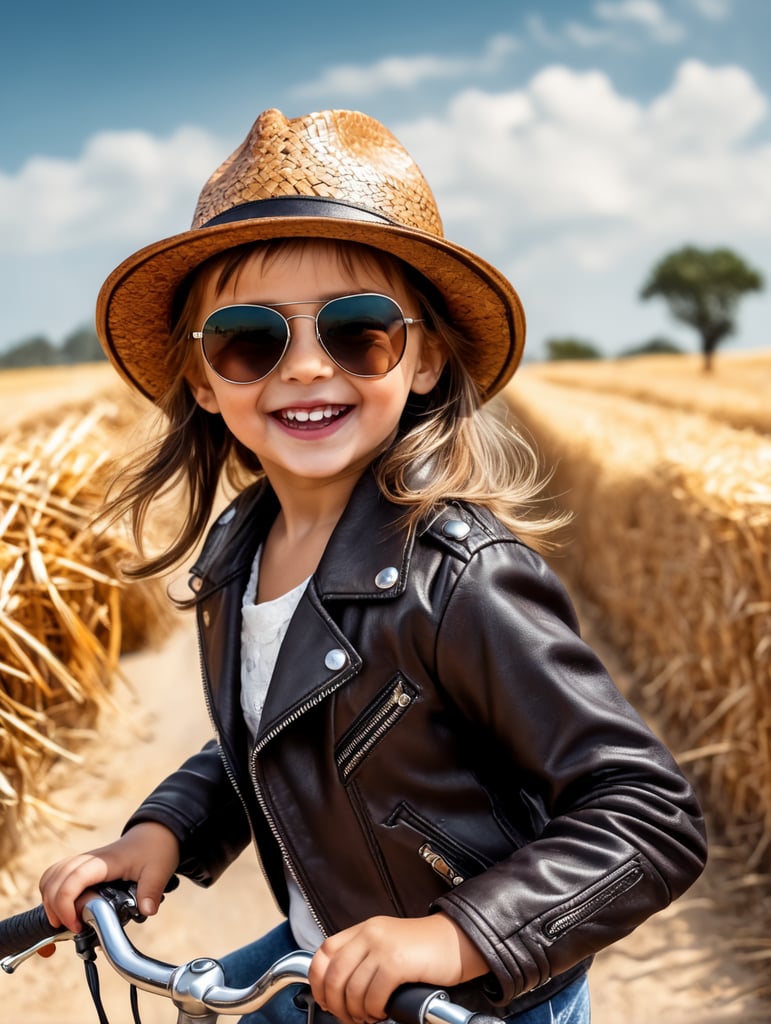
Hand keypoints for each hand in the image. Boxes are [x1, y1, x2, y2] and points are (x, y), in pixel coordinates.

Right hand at [38, 822, 179, 933]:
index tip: (77, 925)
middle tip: (71, 928)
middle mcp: (88, 859)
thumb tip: (147, 911)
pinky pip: (56, 875)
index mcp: (104, 862)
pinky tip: (64, 909)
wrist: (155, 834)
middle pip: (54, 879)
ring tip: (65, 921)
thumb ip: (151, 891)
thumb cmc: (155, 850)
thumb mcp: (159, 871)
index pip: (72, 880)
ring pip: (51, 876)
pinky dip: (52, 893)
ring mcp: (83, 861)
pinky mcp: (81, 866)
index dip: (66, 905)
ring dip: (50, 900)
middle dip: (54, 908)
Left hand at [308, 913, 486, 1023]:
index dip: (318, 981)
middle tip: (348, 1017)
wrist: (457, 941)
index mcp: (364, 929)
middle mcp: (370, 934)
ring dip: (357, 1012)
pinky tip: (383, 1011)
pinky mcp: (397, 962)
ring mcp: (383, 946)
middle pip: (333, 975)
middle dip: (336, 1004)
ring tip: (369, 1016)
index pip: (324, 952)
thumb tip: (337, 990)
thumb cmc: (424, 950)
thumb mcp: (387, 944)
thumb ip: (364, 957)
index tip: (324, 1000)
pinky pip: (373, 995)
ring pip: (352, 989)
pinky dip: (374, 1010)